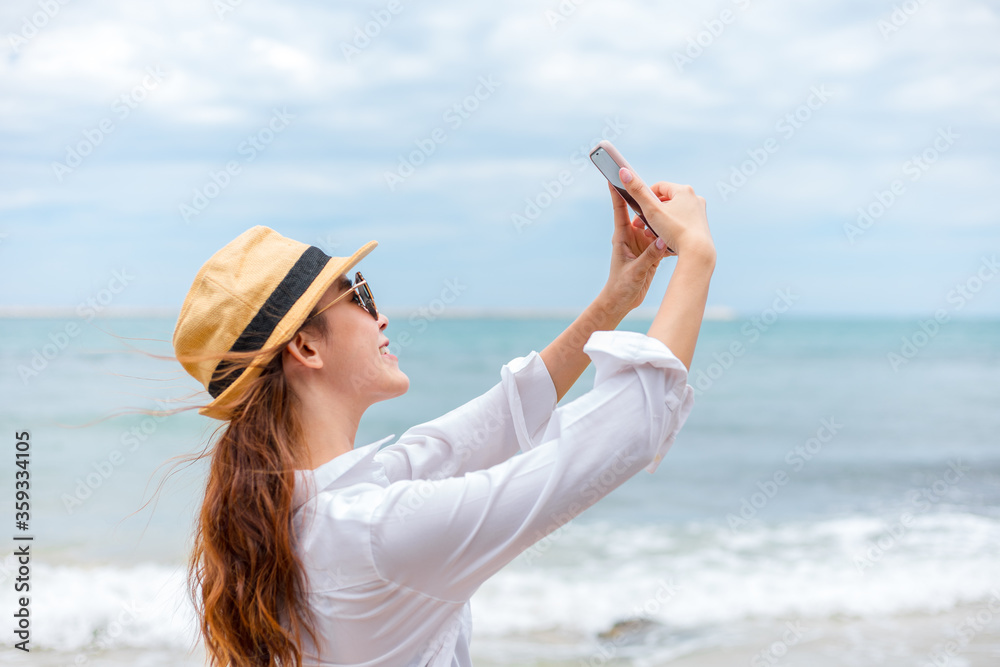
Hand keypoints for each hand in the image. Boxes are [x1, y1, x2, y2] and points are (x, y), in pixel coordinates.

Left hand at [601, 181, 673, 312]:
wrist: (622, 302)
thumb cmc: (621, 287)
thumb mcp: (636, 271)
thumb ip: (650, 256)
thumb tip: (664, 241)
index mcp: (622, 236)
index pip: (619, 210)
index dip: (617, 192)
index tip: (614, 175)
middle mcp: (631, 236)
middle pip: (640, 213)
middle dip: (648, 200)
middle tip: (657, 186)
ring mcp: (642, 243)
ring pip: (654, 225)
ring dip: (662, 219)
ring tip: (674, 208)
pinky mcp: (651, 252)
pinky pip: (662, 239)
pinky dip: (669, 236)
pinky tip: (680, 231)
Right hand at [618, 167, 713, 259]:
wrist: (697, 252)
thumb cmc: (675, 231)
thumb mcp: (652, 210)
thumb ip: (637, 191)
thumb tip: (623, 171)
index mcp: (683, 190)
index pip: (659, 187)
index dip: (645, 197)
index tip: (638, 209)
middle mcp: (694, 198)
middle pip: (665, 200)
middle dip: (651, 212)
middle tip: (641, 224)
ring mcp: (699, 212)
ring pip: (673, 212)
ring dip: (659, 221)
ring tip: (651, 233)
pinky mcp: (701, 225)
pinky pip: (681, 221)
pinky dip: (671, 227)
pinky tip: (664, 238)